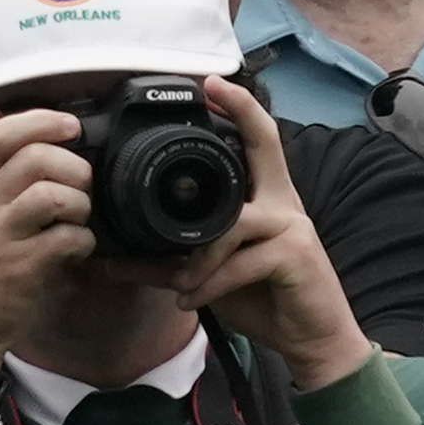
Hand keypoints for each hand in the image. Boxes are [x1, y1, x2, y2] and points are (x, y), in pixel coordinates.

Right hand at [0, 104, 104, 368]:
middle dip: (76, 169)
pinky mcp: (20, 265)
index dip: (43, 121)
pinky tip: (75, 249)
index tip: (72, 127)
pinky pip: (68, 238)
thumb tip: (54, 138)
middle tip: (82, 190)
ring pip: (54, 195)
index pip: (3, 133)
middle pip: (37, 158)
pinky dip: (84, 242)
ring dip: (81, 206)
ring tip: (76, 221)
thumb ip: (14, 175)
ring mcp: (0, 233)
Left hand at [175, 80, 375, 390]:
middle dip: (241, 113)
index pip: (257, 145)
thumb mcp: (208, 279)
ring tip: (179, 285)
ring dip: (196, 259)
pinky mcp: (296, 256)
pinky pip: (238, 262)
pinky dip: (208, 284)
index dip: (240, 111)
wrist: (312, 340)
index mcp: (265, 202)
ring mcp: (292, 228)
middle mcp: (284, 205)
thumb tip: (111, 259)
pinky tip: (192, 300)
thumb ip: (168, 264)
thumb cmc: (265, 300)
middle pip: (265, 147)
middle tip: (210, 89)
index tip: (212, 84)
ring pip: (229, 224)